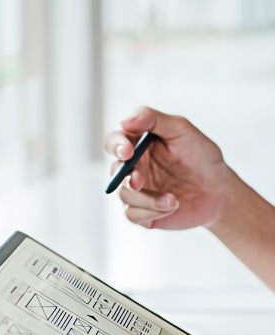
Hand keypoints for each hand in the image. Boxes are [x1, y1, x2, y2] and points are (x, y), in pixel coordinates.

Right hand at [104, 106, 230, 229]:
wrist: (219, 192)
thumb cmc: (201, 157)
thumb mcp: (182, 130)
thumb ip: (153, 119)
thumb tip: (125, 121)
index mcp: (138, 145)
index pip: (113, 142)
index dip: (115, 145)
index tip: (128, 151)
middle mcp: (133, 168)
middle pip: (114, 171)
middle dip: (126, 176)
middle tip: (139, 181)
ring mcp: (136, 192)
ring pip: (124, 195)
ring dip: (146, 199)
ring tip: (173, 199)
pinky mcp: (142, 213)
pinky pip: (132, 214)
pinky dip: (151, 212)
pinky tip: (171, 207)